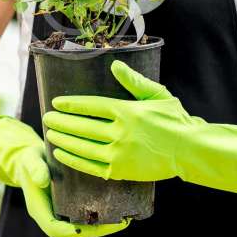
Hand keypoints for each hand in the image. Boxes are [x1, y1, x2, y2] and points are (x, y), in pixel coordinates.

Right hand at [0, 115, 130, 236]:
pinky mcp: (73, 204)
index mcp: (40, 209)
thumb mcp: (30, 160)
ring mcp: (64, 211)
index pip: (53, 228)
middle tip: (119, 224)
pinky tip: (119, 206)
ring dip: (105, 225)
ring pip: (85, 225)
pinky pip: (88, 214)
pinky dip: (103, 214)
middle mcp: (54, 214)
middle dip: (97, 231)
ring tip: (125, 219)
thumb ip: (35, 169)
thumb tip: (43, 180)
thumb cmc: (29, 159)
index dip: (67, 231)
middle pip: (75, 231)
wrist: (32, 157)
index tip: (81, 229)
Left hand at [42, 61, 236, 195]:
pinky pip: (90, 166)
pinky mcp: (119, 171)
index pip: (91, 105)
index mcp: (127, 111)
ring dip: (63, 139)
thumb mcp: (157, 95)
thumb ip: (133, 81)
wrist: (189, 151)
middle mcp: (120, 133)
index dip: (72, 104)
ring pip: (82, 146)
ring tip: (50, 134)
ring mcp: (118, 154)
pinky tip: (61, 153)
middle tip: (46, 118)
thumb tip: (114, 65)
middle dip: (61, 122)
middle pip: (82, 126)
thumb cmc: (174, 120)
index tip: (57, 103)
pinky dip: (73, 160)